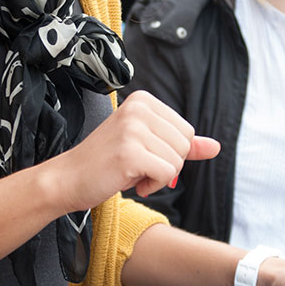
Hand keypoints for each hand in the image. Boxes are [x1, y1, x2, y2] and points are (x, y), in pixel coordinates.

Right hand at [44, 90, 219, 212]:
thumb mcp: (147, 146)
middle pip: (185, 144)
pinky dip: (153, 185)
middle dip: (166, 164)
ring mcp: (133, 129)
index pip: (186, 131)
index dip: (170, 151)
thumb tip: (216, 146)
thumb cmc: (107, 162)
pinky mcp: (130, 153)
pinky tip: (131, 182)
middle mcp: (139, 108)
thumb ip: (183, 144)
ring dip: (158, 176)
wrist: (68, 179)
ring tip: (131, 172)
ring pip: (178, 161)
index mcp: (144, 100)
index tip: (142, 154)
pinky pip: (167, 173)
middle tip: (136, 166)